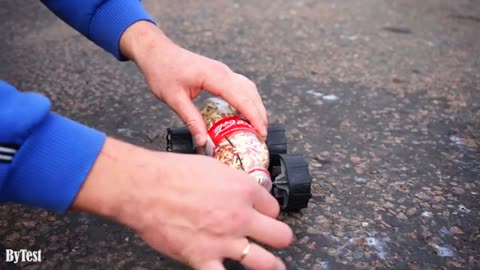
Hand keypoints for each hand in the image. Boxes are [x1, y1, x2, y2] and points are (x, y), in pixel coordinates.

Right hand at [72, 138, 291, 269]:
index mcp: (244, 190)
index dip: (269, 212)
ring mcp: (224, 240)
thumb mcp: (213, 167)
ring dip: (271, 265)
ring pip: (265, 262)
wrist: (145, 187)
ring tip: (273, 266)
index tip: (263, 215)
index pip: (274, 208)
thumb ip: (234, 182)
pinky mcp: (203, 258)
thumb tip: (244, 191)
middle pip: (280, 235)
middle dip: (278, 237)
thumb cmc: (174, 173)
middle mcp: (240, 216)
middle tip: (273, 238)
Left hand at [120, 21, 267, 145]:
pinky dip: (248, 99)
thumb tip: (203, 141)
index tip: (260, 132)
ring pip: (248, 88)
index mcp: (214, 77)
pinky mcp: (220, 73)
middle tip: (262, 134)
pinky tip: (246, 111)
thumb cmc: (163, 71)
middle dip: (259, 114)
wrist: (157, 52)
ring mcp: (223, 71)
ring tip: (258, 125)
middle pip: (250, 93)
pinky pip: (241, 86)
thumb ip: (192, 121)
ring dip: (256, 106)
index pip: (241, 98)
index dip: (253, 116)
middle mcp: (223, 72)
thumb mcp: (175, 99)